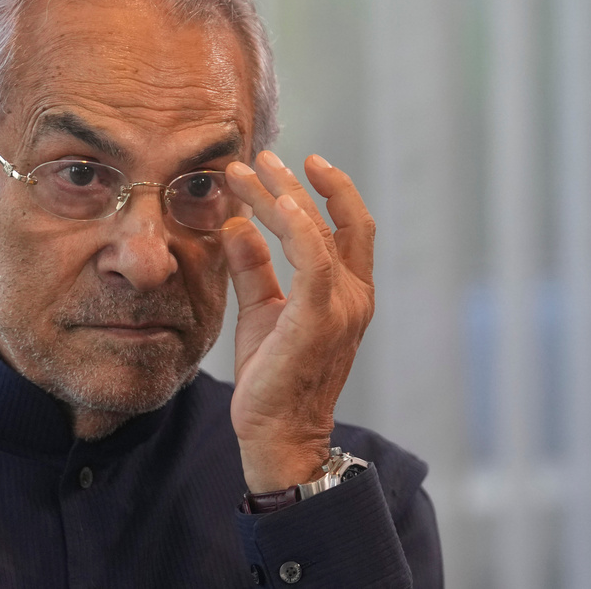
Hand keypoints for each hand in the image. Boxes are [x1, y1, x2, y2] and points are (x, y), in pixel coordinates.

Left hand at [222, 151, 374, 492]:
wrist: (275, 433)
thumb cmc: (272, 376)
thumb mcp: (261, 311)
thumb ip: (254, 268)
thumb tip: (237, 224)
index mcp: (345, 294)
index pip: (348, 229)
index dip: (330, 191)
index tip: (300, 162)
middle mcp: (354, 296)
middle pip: (336, 221)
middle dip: (296, 183)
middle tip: (259, 157)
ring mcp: (342, 307)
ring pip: (319, 232)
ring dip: (283, 196)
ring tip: (248, 171)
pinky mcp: (319, 319)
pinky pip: (314, 260)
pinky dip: (298, 227)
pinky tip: (272, 204)